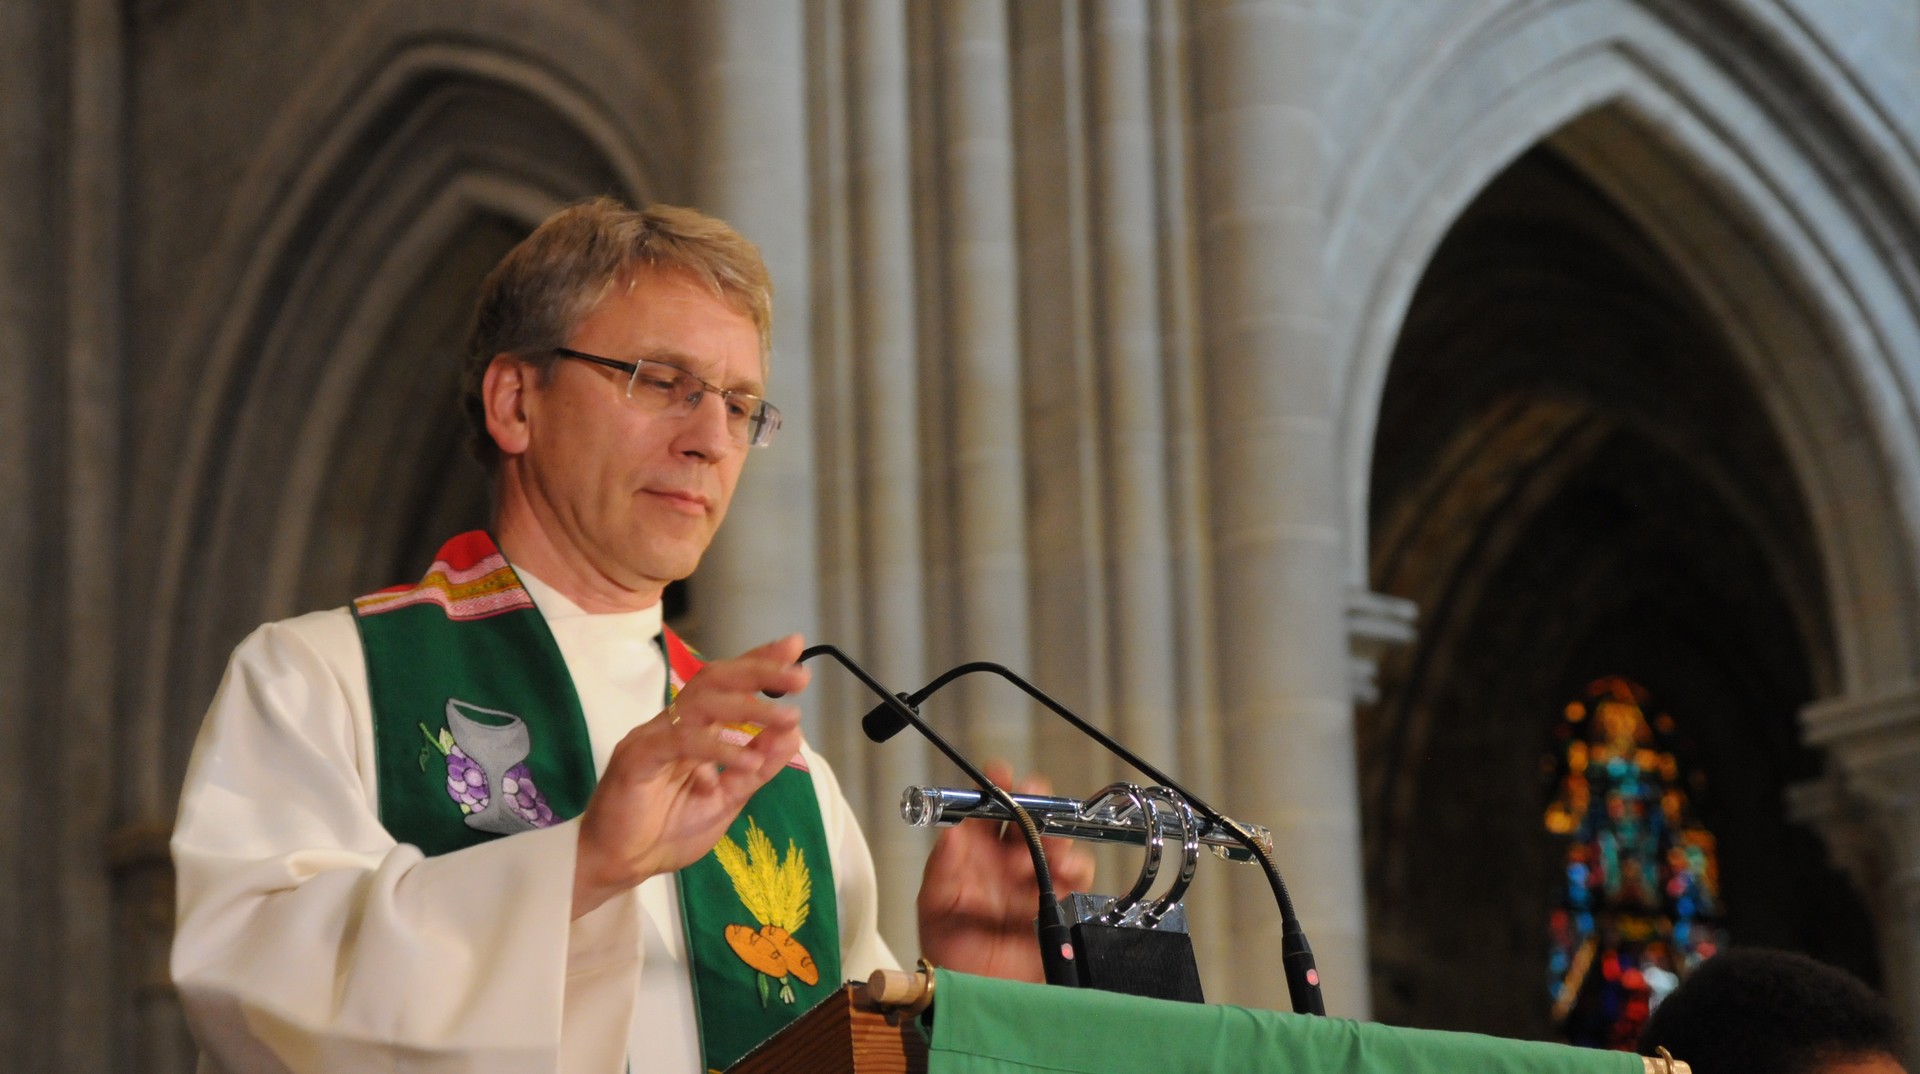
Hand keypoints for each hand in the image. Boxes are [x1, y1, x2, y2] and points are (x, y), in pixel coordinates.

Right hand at [571, 634, 809, 917]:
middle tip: (798, 674)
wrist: (617, 866)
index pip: (726, 684)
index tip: (794, 648)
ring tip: (788, 718)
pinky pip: (682, 742)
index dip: (758, 662)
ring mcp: (652, 737)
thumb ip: (756, 767)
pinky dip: (719, 748)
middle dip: (759, 671)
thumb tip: (793, 733)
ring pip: (701, 703)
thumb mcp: (726, 799)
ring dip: (749, 707)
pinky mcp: (638, 758)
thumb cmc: (665, 832)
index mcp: (691, 729)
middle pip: (714, 679)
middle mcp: (671, 724)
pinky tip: (749, 758)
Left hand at [915, 762, 1096, 981]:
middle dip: (1035, 802)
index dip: (996, 784)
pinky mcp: (1056, 901)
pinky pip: (1075, 875)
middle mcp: (1005, 858)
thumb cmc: (949, 947)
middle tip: (1033, 804)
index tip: (1001, 772)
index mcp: (974, 850)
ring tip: (1046, 851)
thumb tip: (951, 835)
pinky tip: (1065, 873)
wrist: (974, 991)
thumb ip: (941, 871)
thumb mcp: (935, 907)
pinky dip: (1076, 868)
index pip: (986, 807)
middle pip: (1028, 814)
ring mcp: (1032, 878)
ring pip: (1055, 840)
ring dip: (1055, 837)